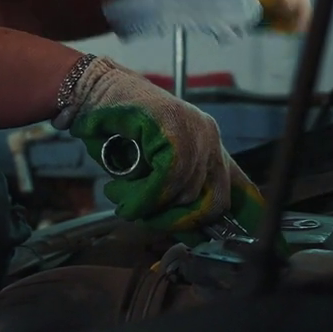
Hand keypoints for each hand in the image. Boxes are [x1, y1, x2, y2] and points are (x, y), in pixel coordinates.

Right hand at [55, 56, 266, 234]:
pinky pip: (168, 177)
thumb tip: (195, 237)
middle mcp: (209, 136)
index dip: (232, 219)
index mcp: (209, 145)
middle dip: (177, 221)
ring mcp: (195, 129)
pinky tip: (122, 194)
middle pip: (214, 201)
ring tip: (122, 198)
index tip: (210, 240)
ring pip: (187, 192)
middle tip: (144, 217)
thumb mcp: (151, 170)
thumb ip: (174, 198)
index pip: (240, 188)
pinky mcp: (174, 125)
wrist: (92, 91)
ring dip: (150, 207)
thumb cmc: (118, 132)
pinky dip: (144, 196)